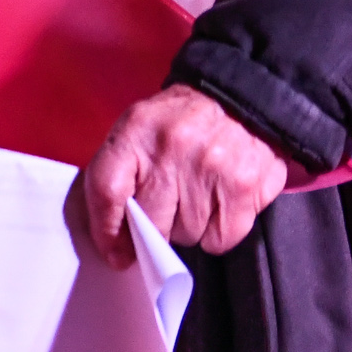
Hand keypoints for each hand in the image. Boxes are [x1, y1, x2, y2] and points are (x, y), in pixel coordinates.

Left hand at [74, 84, 291, 269]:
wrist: (243, 99)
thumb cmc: (182, 123)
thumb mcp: (139, 129)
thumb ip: (117, 174)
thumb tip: (109, 239)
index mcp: (137, 128)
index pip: (107, 190)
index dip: (106, 229)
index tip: (115, 252)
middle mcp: (172, 146)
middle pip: (149, 221)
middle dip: (154, 228)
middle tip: (165, 211)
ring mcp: (211, 167)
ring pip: (186, 235)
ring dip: (188, 227)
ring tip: (196, 195)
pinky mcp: (244, 187)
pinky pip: (219, 240)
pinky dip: (217, 232)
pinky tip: (219, 204)